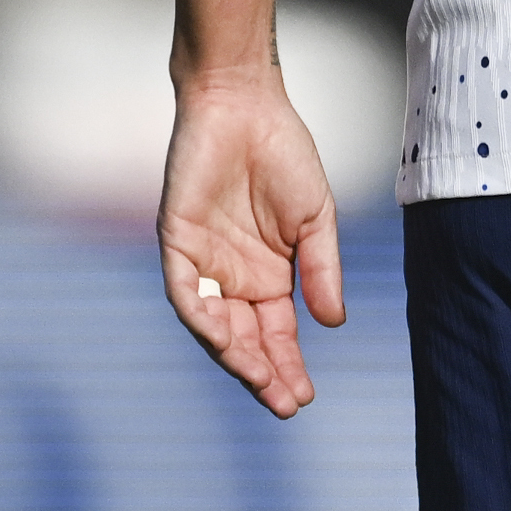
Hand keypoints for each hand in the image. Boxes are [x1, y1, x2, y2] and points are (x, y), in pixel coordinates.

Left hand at [159, 68, 345, 416]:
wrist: (246, 108)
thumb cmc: (285, 155)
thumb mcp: (315, 218)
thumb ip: (321, 268)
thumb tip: (333, 322)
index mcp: (269, 275)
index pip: (277, 333)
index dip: (288, 364)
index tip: (304, 397)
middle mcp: (233, 279)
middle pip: (245, 339)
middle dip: (264, 373)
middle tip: (286, 403)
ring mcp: (203, 265)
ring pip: (214, 326)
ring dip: (235, 356)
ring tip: (260, 381)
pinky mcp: (176, 245)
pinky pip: (186, 293)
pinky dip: (202, 317)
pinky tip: (223, 339)